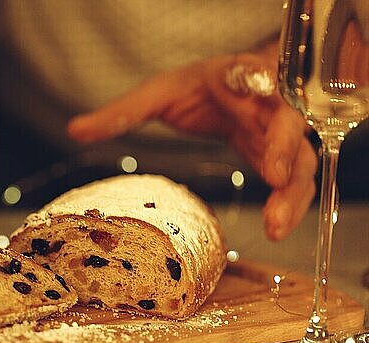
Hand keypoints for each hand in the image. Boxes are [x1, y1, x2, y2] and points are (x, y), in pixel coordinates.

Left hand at [67, 45, 316, 240]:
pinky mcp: (276, 155)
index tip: (269, 161)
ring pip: (300, 164)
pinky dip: (286, 202)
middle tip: (276, 197)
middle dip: (288, 164)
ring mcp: (277, 132)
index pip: (268, 100)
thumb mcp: (159, 92)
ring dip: (291, 196)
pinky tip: (273, 226)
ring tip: (274, 228)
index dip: (276, 129)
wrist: (225, 83)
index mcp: (243, 81)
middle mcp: (268, 106)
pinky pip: (291, 180)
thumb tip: (74, 130)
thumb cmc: (196, 85)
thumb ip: (122, 112)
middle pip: (293, 136)